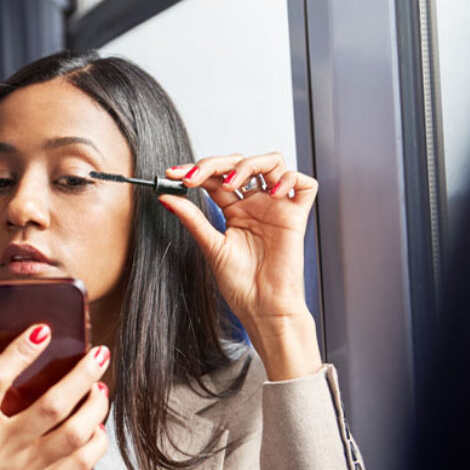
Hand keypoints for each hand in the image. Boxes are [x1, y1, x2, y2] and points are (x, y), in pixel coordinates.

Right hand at [0, 325, 109, 469]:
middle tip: (99, 354)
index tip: (43, 330)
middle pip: (50, 405)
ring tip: (102, 387)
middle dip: (81, 375)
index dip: (21, 351)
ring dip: (95, 407)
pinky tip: (98, 425)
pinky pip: (79, 463)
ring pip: (72, 434)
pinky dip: (96, 441)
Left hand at [159, 152, 321, 378]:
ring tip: (231, 183)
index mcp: (234, 210)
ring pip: (272, 162)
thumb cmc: (240, 284)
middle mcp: (256, 204)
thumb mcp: (210, 246)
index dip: (196, 171)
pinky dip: (289, 179)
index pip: (216, 178)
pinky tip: (272, 192)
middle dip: (216, 163)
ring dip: (249, 164)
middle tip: (195, 177)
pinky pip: (304, 184)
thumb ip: (191, 218)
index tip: (173, 175)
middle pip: (241, 163)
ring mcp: (276, 207)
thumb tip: (165, 197)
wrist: (261, 307)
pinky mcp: (296, 216)